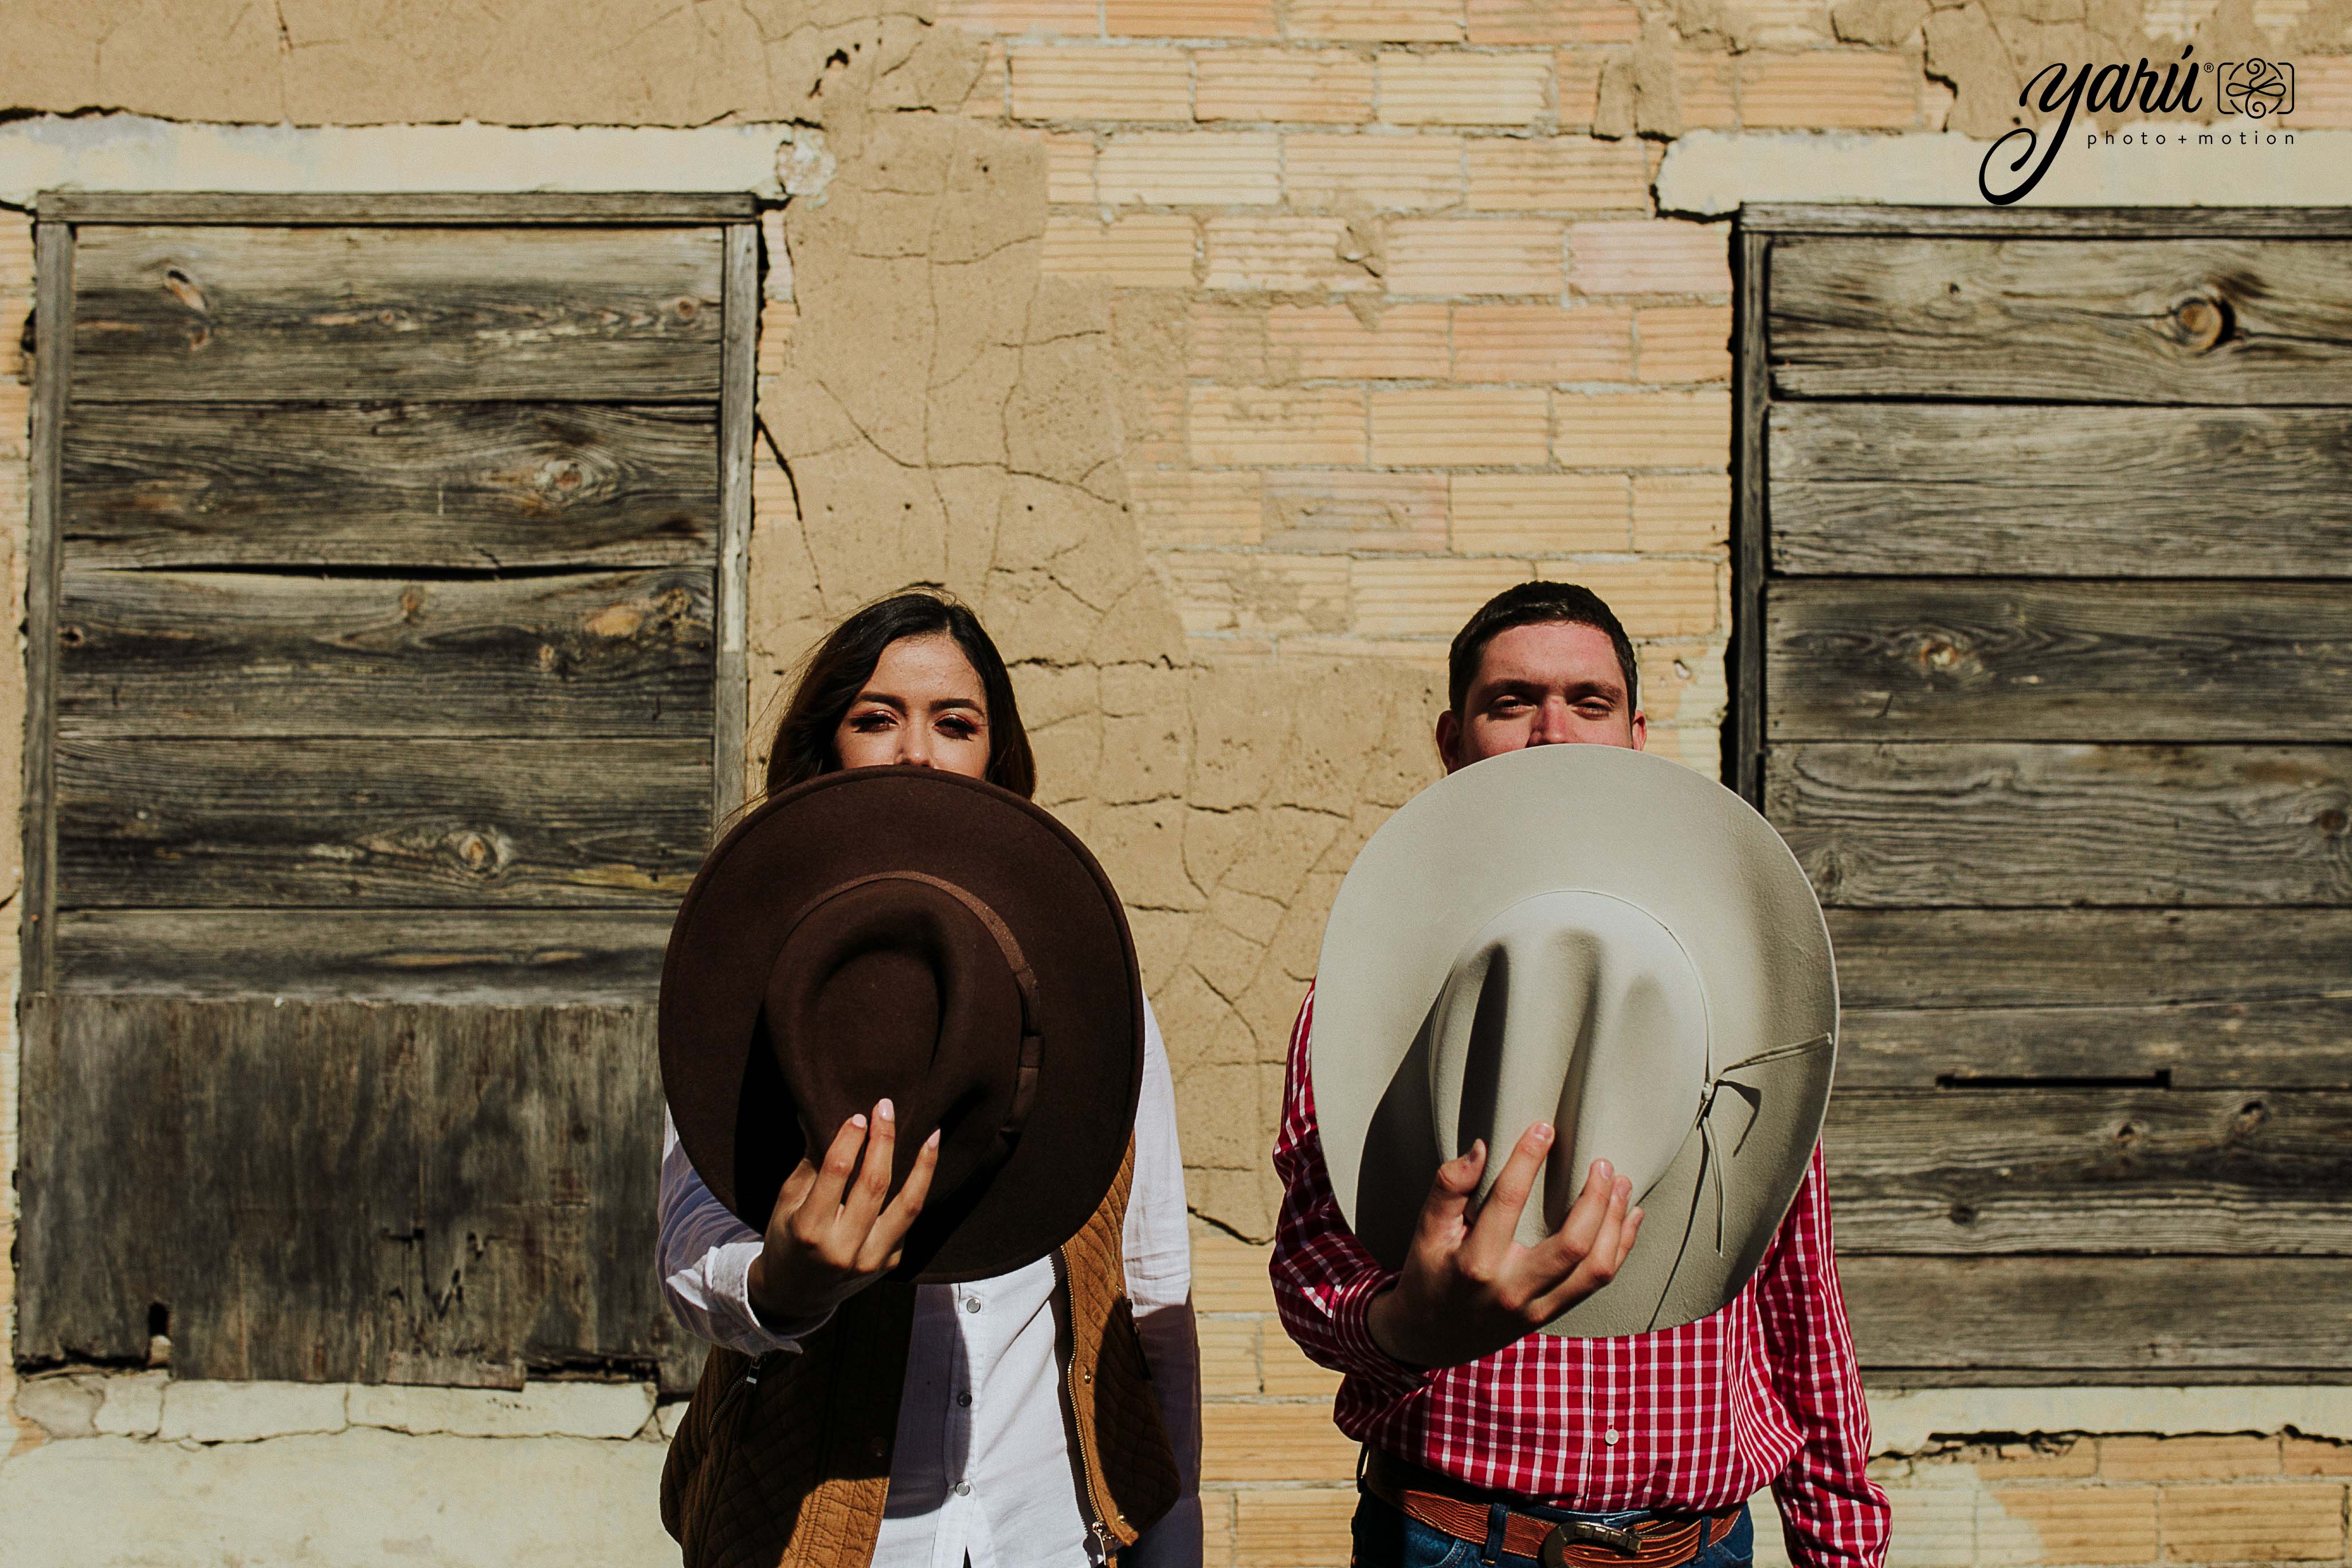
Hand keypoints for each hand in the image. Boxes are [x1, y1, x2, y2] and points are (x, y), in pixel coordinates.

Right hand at [746, 1098, 939, 1326]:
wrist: (796, 1294)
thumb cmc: (787, 1238)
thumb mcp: (787, 1201)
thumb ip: (810, 1162)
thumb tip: (818, 1113)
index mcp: (809, 1231)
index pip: (836, 1173)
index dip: (849, 1139)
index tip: (858, 1115)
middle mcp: (843, 1249)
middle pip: (874, 1184)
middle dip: (883, 1140)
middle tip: (886, 1108)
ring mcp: (870, 1260)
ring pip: (907, 1205)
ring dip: (922, 1165)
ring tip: (931, 1133)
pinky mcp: (889, 1263)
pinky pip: (909, 1219)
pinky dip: (919, 1188)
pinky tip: (924, 1162)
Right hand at [1365, 1124, 1641, 1369]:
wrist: (1431, 1337)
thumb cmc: (1428, 1275)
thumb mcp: (1426, 1231)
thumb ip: (1449, 1187)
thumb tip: (1482, 1148)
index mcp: (1476, 1263)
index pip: (1508, 1202)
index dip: (1528, 1159)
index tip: (1545, 1128)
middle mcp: (1512, 1289)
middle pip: (1572, 1243)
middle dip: (1595, 1198)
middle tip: (1602, 1162)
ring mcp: (1536, 1308)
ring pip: (1595, 1268)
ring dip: (1616, 1223)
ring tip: (1622, 1184)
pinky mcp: (1551, 1314)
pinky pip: (1597, 1283)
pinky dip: (1621, 1248)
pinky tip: (1630, 1217)